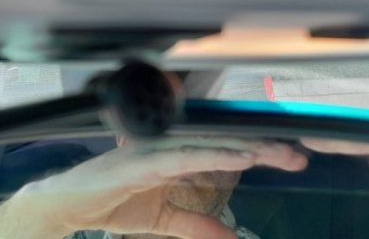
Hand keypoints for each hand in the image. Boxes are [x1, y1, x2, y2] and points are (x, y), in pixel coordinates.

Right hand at [0, 137, 306, 238]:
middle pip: (225, 141)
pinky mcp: (143, 159)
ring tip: (279, 153)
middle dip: (264, 147)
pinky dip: (215, 154)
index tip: (292, 158)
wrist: (69, 205)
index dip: (259, 151)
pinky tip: (241, 155)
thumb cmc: (113, 203)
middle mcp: (171, 146)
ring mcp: (157, 149)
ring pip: (210, 143)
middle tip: (299, 155)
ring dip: (246, 147)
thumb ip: (199, 227)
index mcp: (179, 156)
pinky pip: (185, 155)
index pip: (226, 150)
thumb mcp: (166, 222)